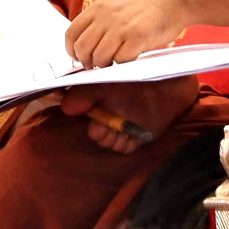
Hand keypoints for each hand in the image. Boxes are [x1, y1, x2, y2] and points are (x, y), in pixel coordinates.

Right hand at [58, 78, 197, 154]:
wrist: (165, 86)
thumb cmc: (134, 80)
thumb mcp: (105, 84)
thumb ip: (84, 94)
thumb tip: (64, 105)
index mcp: (98, 103)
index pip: (84, 118)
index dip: (85, 120)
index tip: (90, 116)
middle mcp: (109, 118)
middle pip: (96, 135)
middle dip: (100, 132)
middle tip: (106, 126)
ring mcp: (123, 129)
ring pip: (109, 143)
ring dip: (113, 138)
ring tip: (121, 127)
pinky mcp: (137, 138)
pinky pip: (125, 148)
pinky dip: (126, 143)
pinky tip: (131, 133)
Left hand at [65, 0, 190, 66]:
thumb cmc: (146, 2)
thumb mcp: (116, 1)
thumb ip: (100, 17)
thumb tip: (85, 41)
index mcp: (98, 7)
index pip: (71, 33)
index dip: (71, 50)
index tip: (77, 57)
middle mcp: (106, 17)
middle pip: (82, 49)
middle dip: (86, 62)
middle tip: (95, 65)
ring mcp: (121, 28)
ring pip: (99, 58)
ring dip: (104, 65)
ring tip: (113, 62)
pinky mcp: (137, 39)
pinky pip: (120, 61)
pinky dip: (122, 64)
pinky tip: (129, 57)